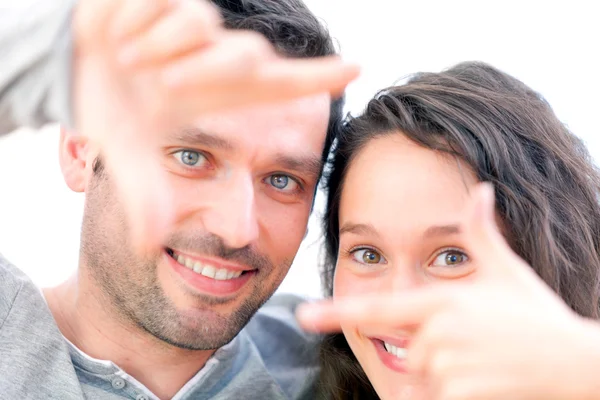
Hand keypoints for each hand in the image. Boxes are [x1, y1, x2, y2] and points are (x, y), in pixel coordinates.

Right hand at [71, 0, 359, 252]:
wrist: (72, 68)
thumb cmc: (115, 110)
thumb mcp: (129, 156)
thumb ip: (145, 196)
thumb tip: (150, 248)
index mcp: (220, 94)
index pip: (282, 83)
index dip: (317, 78)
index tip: (357, 69)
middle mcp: (215, 55)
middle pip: (246, 53)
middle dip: (203, 71)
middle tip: (161, 89)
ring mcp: (194, 23)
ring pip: (199, 22)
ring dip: (158, 48)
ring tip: (128, 60)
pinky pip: (163, 0)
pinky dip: (134, 21)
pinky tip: (118, 36)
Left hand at [298, 184, 599, 399]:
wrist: (577, 363)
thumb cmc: (538, 316)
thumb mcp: (509, 272)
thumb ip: (482, 235)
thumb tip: (482, 191)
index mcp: (441, 301)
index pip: (378, 308)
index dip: (337, 312)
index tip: (303, 314)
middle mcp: (439, 329)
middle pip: (409, 353)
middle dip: (432, 356)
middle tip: (474, 348)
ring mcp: (451, 363)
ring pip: (425, 381)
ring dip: (447, 378)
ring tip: (483, 364)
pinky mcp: (463, 393)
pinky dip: (459, 396)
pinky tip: (488, 382)